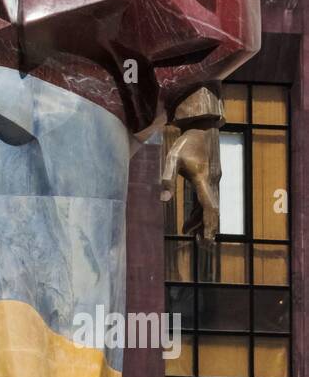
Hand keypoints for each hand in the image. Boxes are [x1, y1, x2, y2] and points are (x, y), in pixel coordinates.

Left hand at [161, 123, 220, 241]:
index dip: (207, 223)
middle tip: (204, 246)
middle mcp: (212, 183)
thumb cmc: (185, 144)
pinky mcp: (209, 181)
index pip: (208, 206)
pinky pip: (205, 200)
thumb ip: (167, 179)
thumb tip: (163, 200)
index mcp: (203, 179)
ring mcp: (212, 182)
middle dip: (208, 229)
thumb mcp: (172, 159)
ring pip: (208, 207)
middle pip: (212, 210)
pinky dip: (199, 212)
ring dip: (201, 222)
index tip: (207, 238)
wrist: (201, 130)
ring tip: (190, 235)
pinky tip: (189, 224)